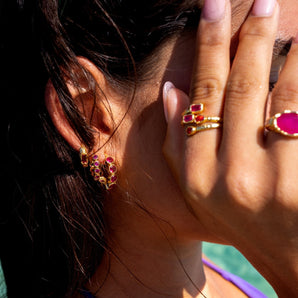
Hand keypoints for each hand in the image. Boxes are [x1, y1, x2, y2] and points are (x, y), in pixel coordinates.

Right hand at [163, 0, 297, 295]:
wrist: (288, 254)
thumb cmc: (238, 216)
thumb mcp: (196, 187)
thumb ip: (178, 142)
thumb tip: (171, 92)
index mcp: (198, 176)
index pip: (201, 99)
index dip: (207, 50)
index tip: (211, 9)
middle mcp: (232, 178)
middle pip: (240, 92)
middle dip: (248, 39)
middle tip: (259, 2)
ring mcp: (277, 182)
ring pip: (285, 98)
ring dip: (289, 53)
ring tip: (285, 20)